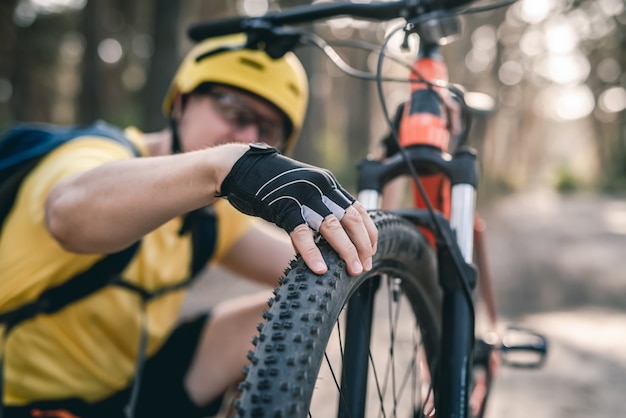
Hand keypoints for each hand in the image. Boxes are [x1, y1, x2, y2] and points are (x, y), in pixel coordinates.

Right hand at [219, 144, 376, 274]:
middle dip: (362, 245)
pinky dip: (312, 253)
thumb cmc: (270, 183)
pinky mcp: (283, 207)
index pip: (358, 209)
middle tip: (365, 266)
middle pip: (351, 219)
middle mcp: (320, 187)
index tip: (370, 252)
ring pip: (332, 227)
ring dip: (346, 251)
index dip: (368, 232)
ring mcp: (302, 196)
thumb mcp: (303, 188)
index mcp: (327, 184)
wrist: (239, 168)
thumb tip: (334, 230)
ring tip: (354, 270)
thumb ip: (320, 204)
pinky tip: (320, 269)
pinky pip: (301, 234)